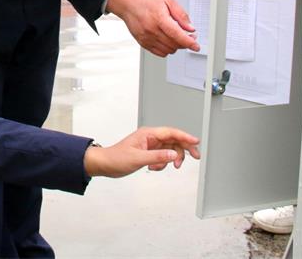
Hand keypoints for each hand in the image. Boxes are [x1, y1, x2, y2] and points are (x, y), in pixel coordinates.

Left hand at [84, 127, 200, 177]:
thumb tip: (174, 155)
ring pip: (170, 150)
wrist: (106, 164)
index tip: (196, 141)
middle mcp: (150, 138)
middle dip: (183, 150)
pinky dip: (162, 164)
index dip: (185, 136)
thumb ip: (157, 156)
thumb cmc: (116, 157)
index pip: (171, 132)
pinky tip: (153, 168)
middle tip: (195, 157)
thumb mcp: (138, 158)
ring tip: (160, 167)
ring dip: (170, 160)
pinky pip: (163, 157)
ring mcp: (150, 145)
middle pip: (174, 141)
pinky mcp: (149, 153)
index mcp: (148, 134)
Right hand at [106, 0, 199, 56]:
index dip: (189, 42)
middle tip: (189, 35)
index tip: (196, 46)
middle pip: (174, 44)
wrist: (128, 3)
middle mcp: (151, 30)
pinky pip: (159, 52)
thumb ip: (181, 15)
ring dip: (176, 46)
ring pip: (168, 50)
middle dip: (185, 42)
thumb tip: (190, 28)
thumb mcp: (168, 1)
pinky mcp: (142, 43)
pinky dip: (167, 49)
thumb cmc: (146, 0)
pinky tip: (168, 40)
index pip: (177, 35)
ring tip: (177, 36)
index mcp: (159, 18)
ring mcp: (146, 38)